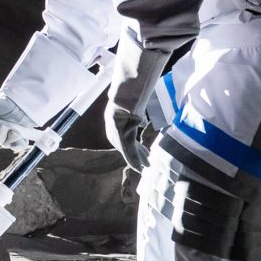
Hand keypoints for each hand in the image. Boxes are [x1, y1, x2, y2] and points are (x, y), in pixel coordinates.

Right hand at [0, 95, 40, 150]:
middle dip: (0, 134)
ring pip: (5, 144)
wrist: (22, 103)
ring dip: (10, 137)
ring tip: (13, 128)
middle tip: (4, 124)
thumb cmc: (5, 103)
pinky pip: (17, 147)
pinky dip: (18, 144)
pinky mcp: (18, 138)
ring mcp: (7, 136)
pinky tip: (20, 136)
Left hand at [106, 46, 172, 172]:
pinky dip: (134, 160)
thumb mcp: (133, 100)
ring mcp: (116, 134)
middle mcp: (114, 129)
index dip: (133, 144)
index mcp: (115, 120)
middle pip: (126, 145)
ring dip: (137, 159)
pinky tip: (140, 168)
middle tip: (146, 162)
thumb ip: (136, 105)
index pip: (125, 136)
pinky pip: (129, 152)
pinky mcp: (121, 138)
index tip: (142, 150)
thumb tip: (141, 106)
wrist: (124, 95)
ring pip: (128, 150)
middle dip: (137, 154)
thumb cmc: (129, 93)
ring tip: (145, 167)